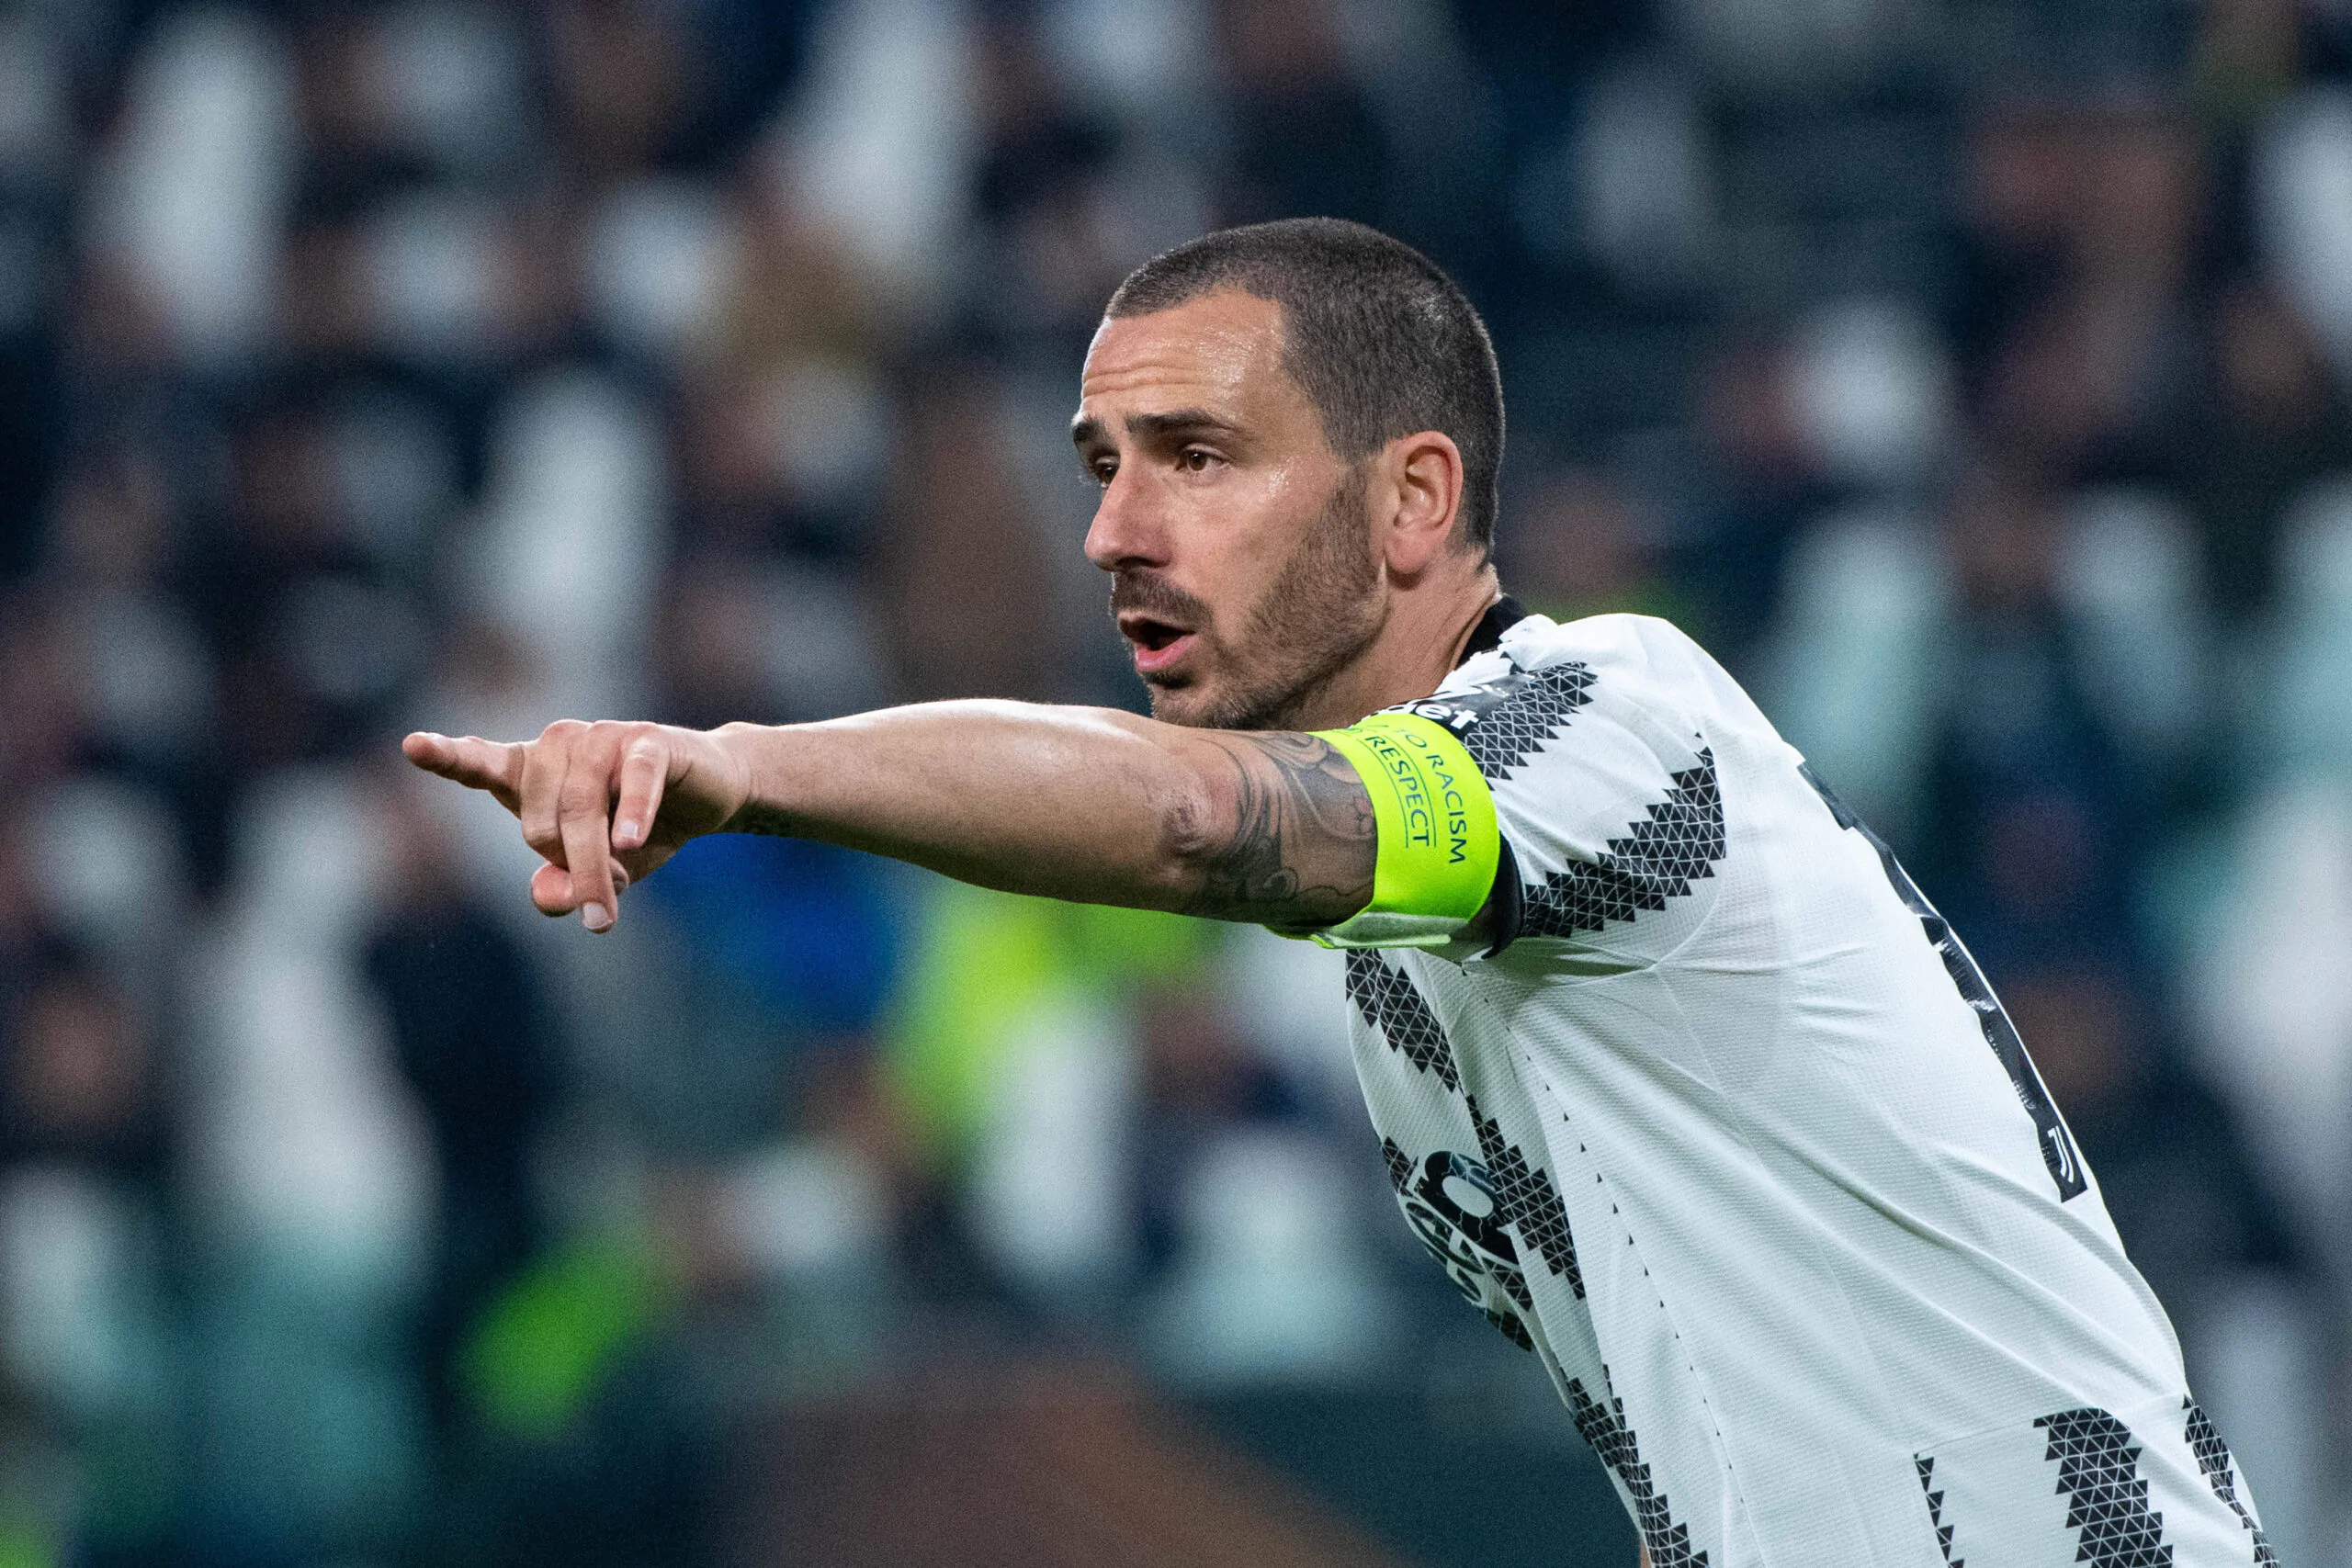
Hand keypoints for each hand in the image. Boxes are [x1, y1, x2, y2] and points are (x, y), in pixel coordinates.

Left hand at [401, 720, 753, 931]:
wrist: (710, 792)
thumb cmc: (641, 829)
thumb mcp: (599, 872)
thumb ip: (562, 887)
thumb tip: (549, 897)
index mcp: (531, 771)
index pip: (479, 763)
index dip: (445, 756)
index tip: (413, 745)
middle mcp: (558, 744)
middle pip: (539, 826)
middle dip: (569, 870)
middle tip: (602, 893)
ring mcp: (601, 737)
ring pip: (580, 814)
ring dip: (598, 866)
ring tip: (615, 898)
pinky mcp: (647, 740)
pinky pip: (631, 783)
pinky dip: (630, 815)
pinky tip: (631, 840)